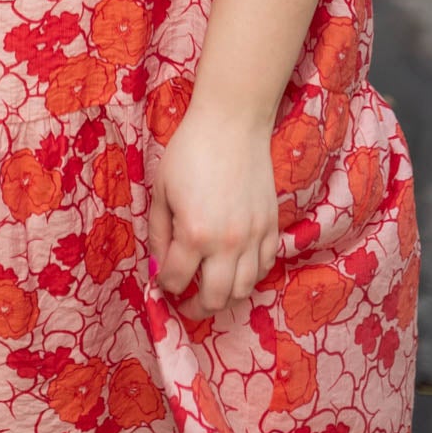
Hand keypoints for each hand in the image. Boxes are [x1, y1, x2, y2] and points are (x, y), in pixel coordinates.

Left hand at [147, 102, 279, 319]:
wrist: (232, 124)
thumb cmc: (190, 152)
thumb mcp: (161, 191)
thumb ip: (159, 233)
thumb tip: (160, 266)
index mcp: (194, 234)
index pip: (177, 280)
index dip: (166, 285)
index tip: (163, 281)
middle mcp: (228, 243)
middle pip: (215, 298)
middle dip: (196, 308)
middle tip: (186, 304)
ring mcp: (255, 237)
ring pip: (244, 290)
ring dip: (225, 298)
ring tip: (211, 292)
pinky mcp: (272, 227)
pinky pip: (265, 267)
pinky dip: (250, 277)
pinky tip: (236, 270)